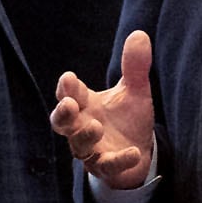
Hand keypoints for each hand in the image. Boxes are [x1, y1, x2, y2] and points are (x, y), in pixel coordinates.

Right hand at [53, 30, 155, 188]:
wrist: (140, 149)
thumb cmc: (127, 118)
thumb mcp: (134, 90)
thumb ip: (135, 66)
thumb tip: (140, 34)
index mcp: (85, 104)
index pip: (69, 94)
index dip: (67, 87)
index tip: (69, 78)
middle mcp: (82, 127)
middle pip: (61, 123)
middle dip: (62, 114)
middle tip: (68, 105)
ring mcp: (91, 149)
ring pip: (79, 147)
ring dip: (84, 136)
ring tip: (96, 126)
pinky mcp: (106, 168)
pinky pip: (107, 166)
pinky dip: (118, 161)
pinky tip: (133, 152)